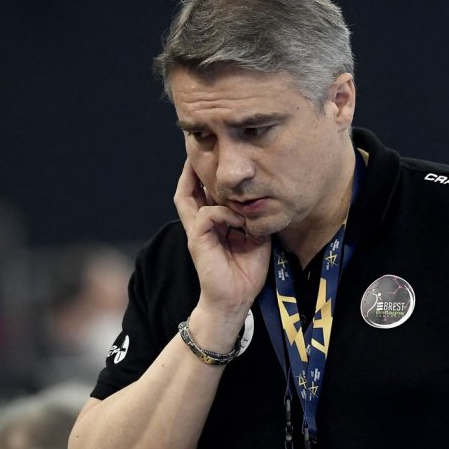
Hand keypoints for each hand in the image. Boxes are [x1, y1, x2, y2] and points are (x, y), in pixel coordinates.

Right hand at [174, 159, 269, 333]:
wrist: (235, 300)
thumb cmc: (246, 272)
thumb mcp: (255, 237)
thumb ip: (253, 218)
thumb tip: (262, 198)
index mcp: (212, 223)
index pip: (202, 192)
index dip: (204, 175)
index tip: (216, 156)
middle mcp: (200, 224)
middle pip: (186, 189)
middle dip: (191, 168)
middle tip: (200, 148)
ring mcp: (197, 232)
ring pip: (187, 197)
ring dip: (198, 180)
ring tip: (204, 165)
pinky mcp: (198, 241)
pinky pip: (207, 215)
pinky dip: (224, 212)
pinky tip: (239, 219)